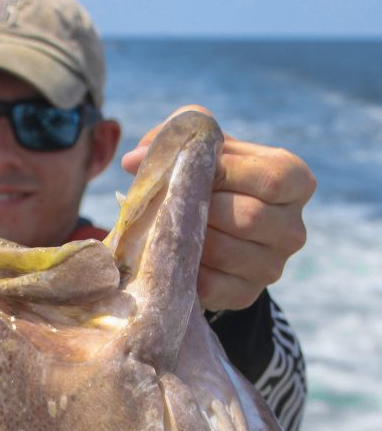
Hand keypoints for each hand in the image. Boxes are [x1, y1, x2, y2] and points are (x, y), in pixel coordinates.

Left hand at [121, 106, 316, 311]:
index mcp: (297, 182)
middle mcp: (293, 229)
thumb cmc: (213, 177)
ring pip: (226, 252)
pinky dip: (185, 267)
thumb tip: (134, 160)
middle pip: (250, 217)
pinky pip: (210, 284)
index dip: (226, 172)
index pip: (271, 179)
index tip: (188, 167)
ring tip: (169, 224)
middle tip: (172, 200)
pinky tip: (174, 253)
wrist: (215, 231)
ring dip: (189, 236)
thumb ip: (181, 135)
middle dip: (202, 206)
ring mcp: (272, 267)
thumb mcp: (207, 146)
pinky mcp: (245, 294)